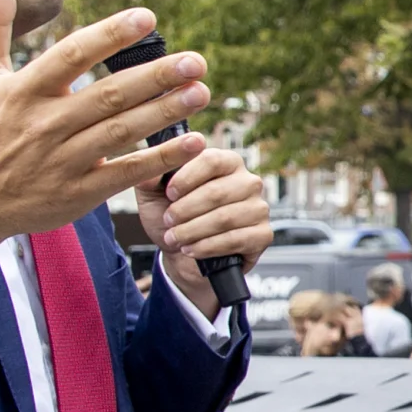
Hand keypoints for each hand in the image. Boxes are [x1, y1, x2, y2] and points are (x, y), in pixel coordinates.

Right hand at [0, 0, 209, 282]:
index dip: (110, 36)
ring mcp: (63, 160)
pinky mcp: (79, 192)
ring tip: (201, 92)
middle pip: (108, 95)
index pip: (72, 56)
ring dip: (165, 112)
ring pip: (122, 131)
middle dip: (155, 77)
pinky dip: (161, 158)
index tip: (148, 17)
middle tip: (196, 60)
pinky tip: (194, 142)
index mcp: (25, 90)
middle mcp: (45, 123)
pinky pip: (125, 172)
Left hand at [136, 136, 273, 316]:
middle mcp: (249, 182)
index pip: (212, 160)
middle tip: (168, 221)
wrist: (184, 252)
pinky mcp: (263, 235)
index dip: (188, 177)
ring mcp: (259, 208)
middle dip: (186, 210)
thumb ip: (149, 178)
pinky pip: (236, 240)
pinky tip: (191, 249)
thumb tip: (147, 170)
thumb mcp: (153, 195)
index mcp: (226, 163)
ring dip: (193, 231)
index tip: (169, 193)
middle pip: (218, 192)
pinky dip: (208, 246)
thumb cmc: (173, 218)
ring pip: (225, 218)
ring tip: (175, 238)